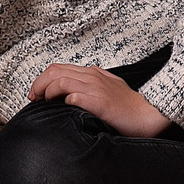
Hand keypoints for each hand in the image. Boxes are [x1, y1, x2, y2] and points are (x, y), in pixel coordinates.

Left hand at [29, 64, 172, 138]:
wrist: (150, 115)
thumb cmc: (129, 107)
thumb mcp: (108, 89)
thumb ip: (90, 86)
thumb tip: (69, 95)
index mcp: (92, 73)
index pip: (58, 69)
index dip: (42, 80)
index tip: (36, 94)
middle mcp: (92, 76)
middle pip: (54, 71)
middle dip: (38, 84)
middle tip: (33, 98)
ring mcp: (96, 88)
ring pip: (59, 81)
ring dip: (46, 91)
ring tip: (42, 103)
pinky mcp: (100, 102)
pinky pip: (73, 96)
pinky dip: (62, 101)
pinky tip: (61, 109)